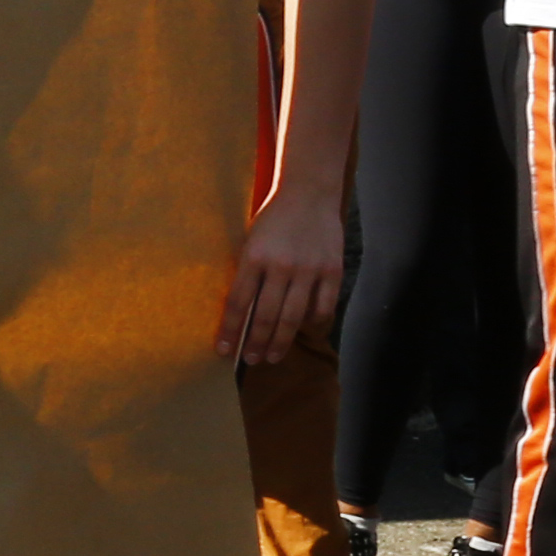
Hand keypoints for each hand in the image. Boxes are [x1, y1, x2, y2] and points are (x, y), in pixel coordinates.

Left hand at [227, 183, 343, 364]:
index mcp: (254, 257)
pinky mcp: (332, 272)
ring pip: (293, 318)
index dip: (230, 330)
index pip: (238, 303)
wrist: (309, 194)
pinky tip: (302, 332)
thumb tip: (239, 311)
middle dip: (256, 343)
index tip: (223, 350)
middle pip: (266, 316)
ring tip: (271, 357)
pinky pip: (322, 307)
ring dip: (280, 342)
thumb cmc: (273, 220)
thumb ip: (248, 273)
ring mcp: (309, 270)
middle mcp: (281, 266)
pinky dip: (312, 323)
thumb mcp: (250, 241)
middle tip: (250, 361)